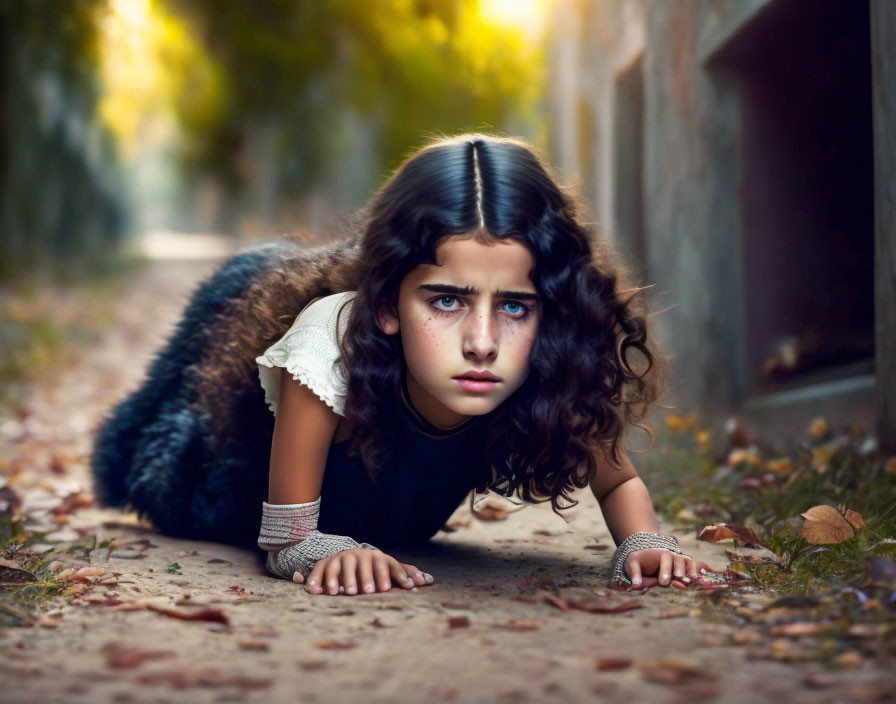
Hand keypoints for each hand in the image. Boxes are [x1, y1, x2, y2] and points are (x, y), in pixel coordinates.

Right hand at [296, 548, 433, 594]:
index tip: (390, 589)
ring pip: (341, 566)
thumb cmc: (374, 568)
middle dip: (365, 578)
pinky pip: (319, 570)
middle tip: (367, 592)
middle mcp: (359, 555)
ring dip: (340, 580)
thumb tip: (430, 580)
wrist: (348, 556)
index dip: (389, 575)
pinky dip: (315, 580)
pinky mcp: (325, 563)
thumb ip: (406, 574)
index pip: (386, 564)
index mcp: (377, 557)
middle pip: (363, 565)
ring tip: (342, 593)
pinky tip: (314, 591)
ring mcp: (341, 558)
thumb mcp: (389, 568)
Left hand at [623, 548, 697, 586]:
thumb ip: (634, 573)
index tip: (664, 582)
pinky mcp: (684, 569)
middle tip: (679, 579)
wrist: (645, 556)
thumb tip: (636, 585)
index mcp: (661, 554)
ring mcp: (680, 562)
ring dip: (691, 571)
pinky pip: (693, 568)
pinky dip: (697, 573)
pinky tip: (700, 582)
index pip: (666, 560)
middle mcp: (673, 556)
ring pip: (689, 563)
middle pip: (681, 560)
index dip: (666, 571)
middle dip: (680, 570)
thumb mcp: (632, 563)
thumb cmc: (638, 560)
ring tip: (690, 582)